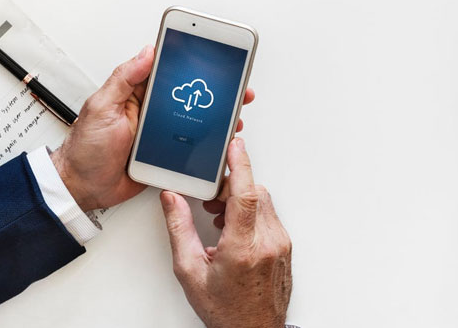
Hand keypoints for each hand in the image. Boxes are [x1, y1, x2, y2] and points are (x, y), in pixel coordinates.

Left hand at [52, 46, 253, 211]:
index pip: (168, 71)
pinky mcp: (165, 155)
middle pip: (190, 97)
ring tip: (234, 117)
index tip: (213, 56)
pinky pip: (190, 147)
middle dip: (215, 92)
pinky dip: (207, 146)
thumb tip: (146, 52)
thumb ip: (124, 79)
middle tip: (237, 89)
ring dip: (216, 119)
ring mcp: (160, 133)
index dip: (192, 64)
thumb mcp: (101, 107)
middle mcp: (152, 111)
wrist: (82, 188)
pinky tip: (220, 143)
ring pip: (194, 121)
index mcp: (137, 94)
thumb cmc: (85, 148)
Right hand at [161, 139, 291, 327]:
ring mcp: (280, 244)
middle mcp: (267, 243)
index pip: (246, 195)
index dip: (240, 165)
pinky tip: (233, 229)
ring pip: (264, 202)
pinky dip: (251, 214)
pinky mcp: (285, 246)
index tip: (234, 146)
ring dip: (241, 200)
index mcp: (243, 248)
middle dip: (231, 187)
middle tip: (210, 197)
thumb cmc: (224, 310)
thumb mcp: (190, 272)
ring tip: (218, 218)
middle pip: (255, 193)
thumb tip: (172, 199)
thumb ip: (180, 230)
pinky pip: (270, 216)